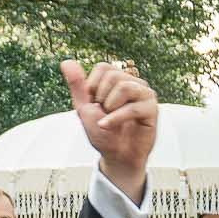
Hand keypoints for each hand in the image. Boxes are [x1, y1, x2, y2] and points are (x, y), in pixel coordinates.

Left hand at [63, 58, 157, 202]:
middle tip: (106, 114)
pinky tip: (107, 126)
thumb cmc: (102, 132)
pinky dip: (116, 118)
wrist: (116, 156)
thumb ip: (77, 85)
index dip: (92, 87)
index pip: (103, 67)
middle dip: (102, 99)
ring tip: (111, 119)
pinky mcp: (152, 108)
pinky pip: (133, 107)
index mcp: (117, 79)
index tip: (95, 104)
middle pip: (113, 76)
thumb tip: (66, 61)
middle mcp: (132, 82)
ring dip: (110, 108)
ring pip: (124, 87)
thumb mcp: (84, 107)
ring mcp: (144, 94)